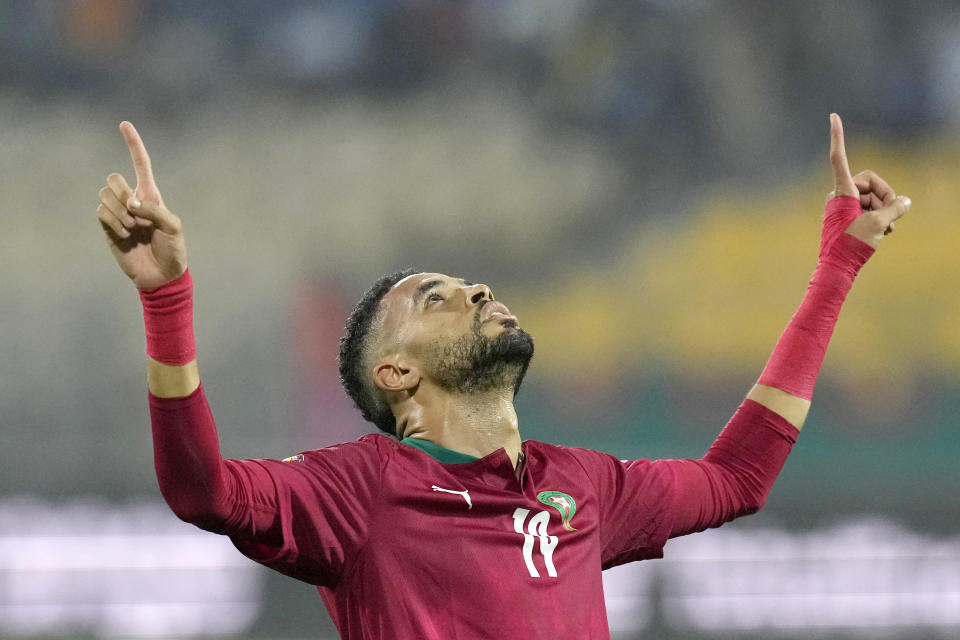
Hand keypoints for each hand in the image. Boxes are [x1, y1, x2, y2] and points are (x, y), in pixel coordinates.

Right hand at [97, 121, 186, 288]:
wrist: (161, 276)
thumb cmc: (173, 250)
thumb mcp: (173, 227)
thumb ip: (155, 210)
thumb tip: (131, 203)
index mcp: (151, 195)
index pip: (141, 164)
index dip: (133, 144)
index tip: (124, 124)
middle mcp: (133, 201)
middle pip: (113, 178)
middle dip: (122, 193)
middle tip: (137, 215)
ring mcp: (118, 214)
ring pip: (104, 195)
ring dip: (119, 211)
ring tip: (134, 229)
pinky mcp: (108, 228)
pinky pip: (101, 212)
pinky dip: (113, 222)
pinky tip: (125, 235)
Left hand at [828, 113, 910, 248]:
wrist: (836, 270)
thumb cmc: (852, 245)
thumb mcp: (880, 223)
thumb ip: (895, 208)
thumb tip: (904, 201)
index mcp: (841, 191)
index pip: (839, 158)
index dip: (838, 137)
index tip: (833, 116)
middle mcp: (839, 196)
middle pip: (871, 183)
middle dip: (884, 197)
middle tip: (889, 216)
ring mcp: (843, 208)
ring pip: (872, 199)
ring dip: (883, 211)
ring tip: (885, 230)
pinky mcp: (847, 219)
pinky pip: (868, 210)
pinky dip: (878, 218)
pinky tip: (883, 233)